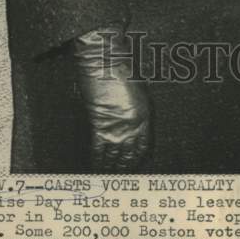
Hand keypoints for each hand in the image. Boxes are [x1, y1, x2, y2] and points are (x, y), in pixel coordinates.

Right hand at [71, 28, 150, 171]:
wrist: (106, 61)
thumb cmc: (122, 69)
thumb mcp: (138, 90)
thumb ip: (136, 109)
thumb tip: (130, 121)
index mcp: (145, 116)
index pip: (143, 146)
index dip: (138, 158)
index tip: (135, 165)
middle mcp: (133, 126)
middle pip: (129, 154)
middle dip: (124, 166)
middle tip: (121, 177)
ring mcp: (116, 128)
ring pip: (113, 156)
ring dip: (110, 167)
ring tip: (107, 177)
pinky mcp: (99, 126)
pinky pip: (98, 150)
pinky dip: (96, 160)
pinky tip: (95, 167)